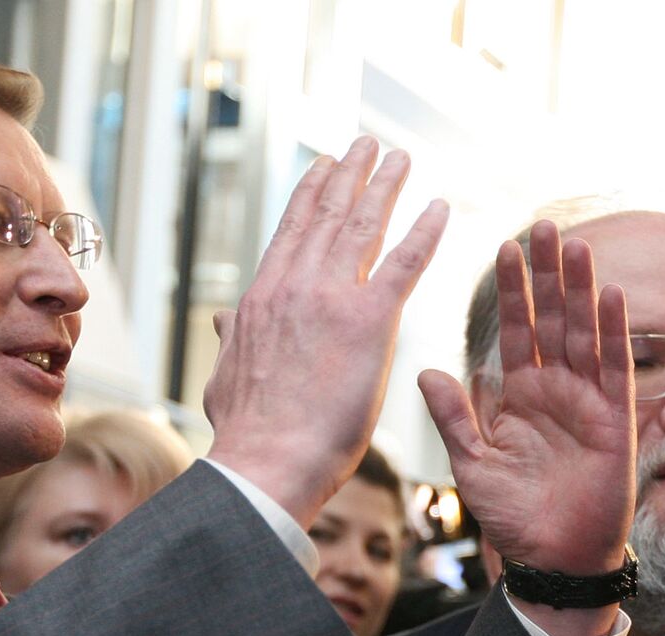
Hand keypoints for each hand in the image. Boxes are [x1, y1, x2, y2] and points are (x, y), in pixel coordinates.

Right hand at [204, 137, 448, 527]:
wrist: (265, 461)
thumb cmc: (247, 434)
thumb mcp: (225, 377)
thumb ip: (232, 342)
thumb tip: (223, 321)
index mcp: (261, 299)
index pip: (290, 233)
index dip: (310, 195)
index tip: (323, 167)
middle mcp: (294, 286)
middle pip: (327, 215)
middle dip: (350, 175)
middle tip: (367, 145)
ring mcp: (331, 299)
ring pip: (363, 226)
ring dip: (386, 187)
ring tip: (401, 157)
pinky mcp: (370, 322)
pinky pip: (405, 263)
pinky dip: (425, 231)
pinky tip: (441, 207)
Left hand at [420, 221, 634, 580]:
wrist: (551, 557)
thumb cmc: (511, 514)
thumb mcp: (471, 463)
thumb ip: (452, 417)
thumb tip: (424, 370)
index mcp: (517, 393)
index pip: (514, 329)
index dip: (512, 290)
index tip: (504, 247)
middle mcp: (553, 388)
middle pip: (552, 319)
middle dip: (548, 274)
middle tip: (544, 226)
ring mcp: (587, 401)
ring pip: (584, 333)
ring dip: (582, 291)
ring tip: (576, 246)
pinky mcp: (614, 421)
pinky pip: (614, 370)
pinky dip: (613, 334)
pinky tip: (610, 296)